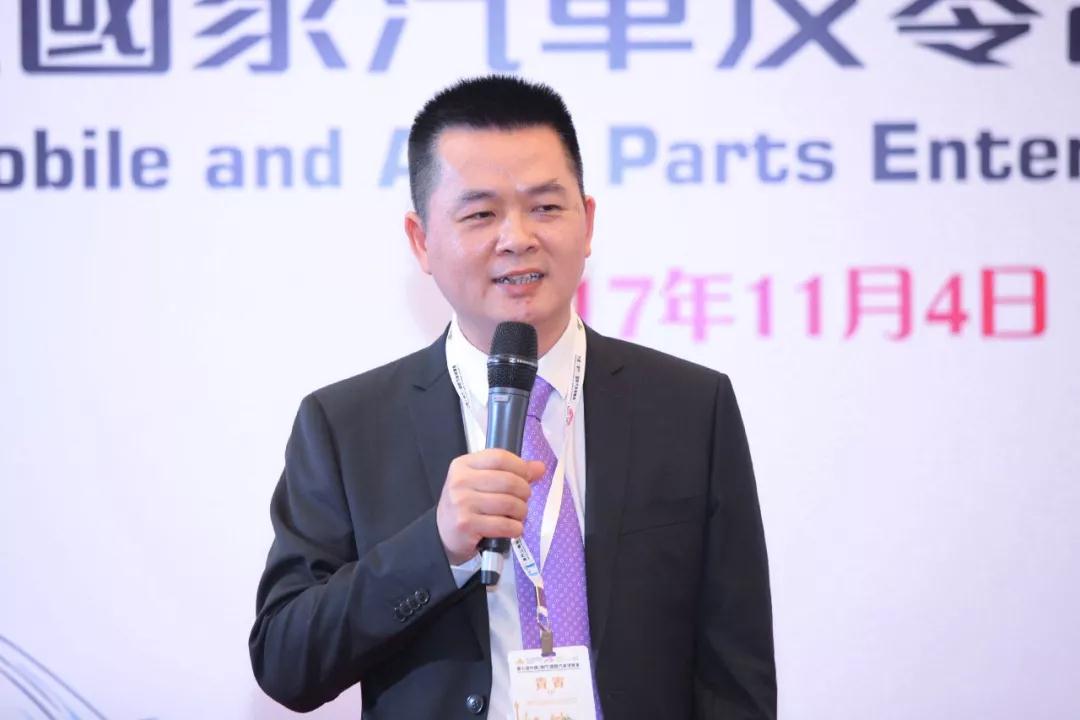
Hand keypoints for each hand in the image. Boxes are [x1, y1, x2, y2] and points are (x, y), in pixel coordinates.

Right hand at [436, 448, 544, 565]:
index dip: (520, 466)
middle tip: (523, 499)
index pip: (499, 457)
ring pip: (509, 504)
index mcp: (463, 465)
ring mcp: (462, 503)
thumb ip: (510, 472)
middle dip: (524, 492)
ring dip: (521, 512)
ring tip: (518, 515)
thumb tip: (539, 467)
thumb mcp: (482, 482)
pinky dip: (515, 528)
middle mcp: (460, 481)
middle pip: (508, 481)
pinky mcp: (466, 525)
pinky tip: (512, 528)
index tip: (528, 476)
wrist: (443, 534)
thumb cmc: (466, 505)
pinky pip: (504, 525)